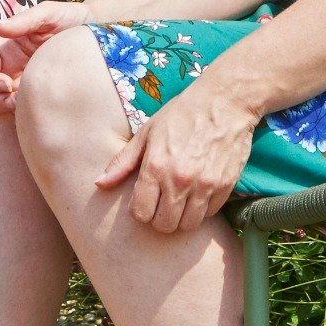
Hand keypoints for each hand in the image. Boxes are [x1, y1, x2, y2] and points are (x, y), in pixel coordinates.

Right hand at [0, 2, 92, 120]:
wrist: (103, 39)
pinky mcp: (35, 104)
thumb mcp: (50, 14)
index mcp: (7, 53)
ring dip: (1, 113)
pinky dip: (16, 121)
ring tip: (24, 108)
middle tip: (15, 101)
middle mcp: (9, 73)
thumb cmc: (73, 21)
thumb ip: (24, 20)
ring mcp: (21, 91)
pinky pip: (15, 120)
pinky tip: (37, 114)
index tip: (8, 84)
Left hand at [96, 83, 257, 234]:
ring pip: (188, 225)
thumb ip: (123, 162)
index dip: (140, 211)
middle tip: (162, 204)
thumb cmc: (182, 113)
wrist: (225, 101)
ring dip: (181, 217)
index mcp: (155, 166)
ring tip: (180, 201)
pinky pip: (209, 214)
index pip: (141, 213)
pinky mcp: (225, 186)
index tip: (144, 201)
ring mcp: (204, 185)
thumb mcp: (147, 133)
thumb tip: (99, 184)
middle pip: (164, 225)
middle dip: (159, 218)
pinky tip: (198, 192)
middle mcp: (179, 180)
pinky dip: (202, 209)